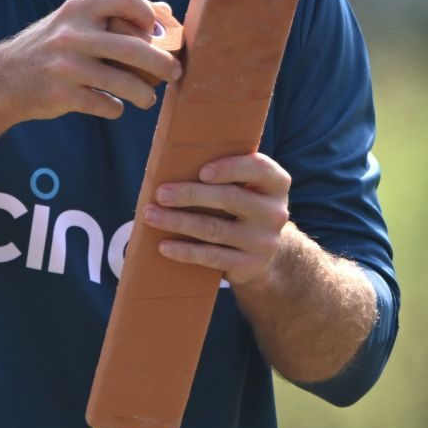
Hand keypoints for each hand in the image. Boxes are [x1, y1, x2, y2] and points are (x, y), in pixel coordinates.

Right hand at [0, 0, 181, 121]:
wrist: (1, 81)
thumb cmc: (49, 48)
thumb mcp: (74, 21)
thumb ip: (115, 13)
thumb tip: (165, 10)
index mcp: (78, 8)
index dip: (148, 13)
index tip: (154, 31)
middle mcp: (73, 34)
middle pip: (136, 47)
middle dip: (162, 64)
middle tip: (173, 73)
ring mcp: (67, 66)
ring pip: (126, 82)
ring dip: (145, 94)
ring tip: (148, 99)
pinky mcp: (63, 95)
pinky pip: (106, 105)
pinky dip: (116, 108)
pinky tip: (113, 106)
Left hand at [142, 153, 292, 284]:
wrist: (265, 254)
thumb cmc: (243, 207)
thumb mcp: (247, 187)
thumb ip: (228, 172)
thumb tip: (176, 162)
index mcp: (276, 183)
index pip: (258, 168)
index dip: (230, 168)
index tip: (201, 172)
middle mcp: (275, 212)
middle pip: (229, 198)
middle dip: (190, 194)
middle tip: (160, 194)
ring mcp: (264, 241)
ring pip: (214, 228)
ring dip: (178, 221)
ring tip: (151, 216)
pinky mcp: (250, 265)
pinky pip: (212, 257)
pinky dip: (185, 251)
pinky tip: (164, 246)